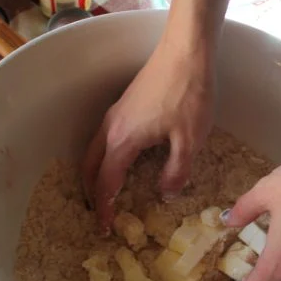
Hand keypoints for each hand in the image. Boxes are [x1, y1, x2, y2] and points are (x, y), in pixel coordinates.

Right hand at [82, 42, 212, 229]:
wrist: (186, 51)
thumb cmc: (189, 94)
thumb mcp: (189, 140)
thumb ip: (176, 172)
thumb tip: (165, 194)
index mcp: (123, 140)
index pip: (106, 182)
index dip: (105, 208)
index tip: (105, 228)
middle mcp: (111, 128)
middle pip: (90, 167)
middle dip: (93, 193)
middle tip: (102, 214)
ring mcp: (116, 113)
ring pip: (94, 150)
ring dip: (96, 174)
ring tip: (108, 192)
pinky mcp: (125, 104)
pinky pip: (105, 138)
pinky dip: (105, 157)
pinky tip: (124, 161)